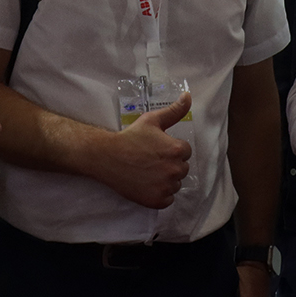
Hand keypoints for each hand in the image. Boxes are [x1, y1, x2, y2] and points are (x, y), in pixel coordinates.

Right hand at [91, 92, 194, 208]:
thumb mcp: (152, 120)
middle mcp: (175, 170)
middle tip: (151, 161)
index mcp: (177, 150)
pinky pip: (168, 199)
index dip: (171, 150)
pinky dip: (160, 194)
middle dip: (170, 165)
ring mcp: (166, 187)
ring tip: (147, 172)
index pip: (186, 152)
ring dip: (166, 180)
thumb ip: (174, 110)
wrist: (107, 157)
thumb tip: (188, 96)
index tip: (156, 149)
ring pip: (175, 184)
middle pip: (182, 169)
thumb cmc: (130, 137)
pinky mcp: (157, 200)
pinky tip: (147, 185)